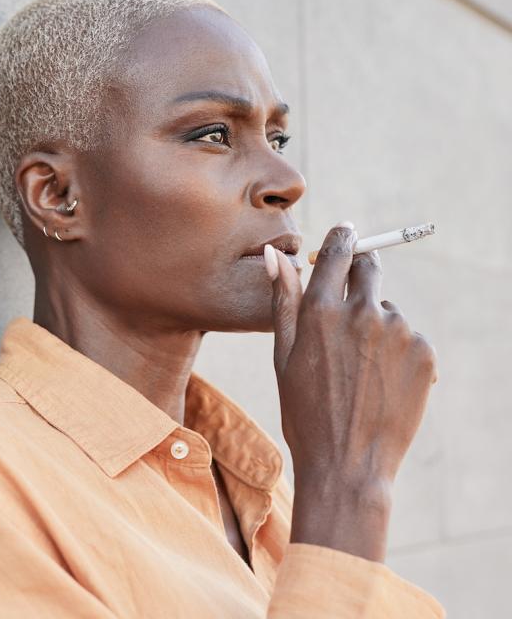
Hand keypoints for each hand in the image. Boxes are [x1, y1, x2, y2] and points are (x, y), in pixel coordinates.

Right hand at [267, 221, 437, 491]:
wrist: (347, 466)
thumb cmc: (305, 412)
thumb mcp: (283, 355)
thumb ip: (282, 299)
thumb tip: (274, 254)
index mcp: (321, 310)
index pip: (338, 251)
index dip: (343, 238)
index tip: (347, 232)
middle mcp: (361, 312)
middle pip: (370, 268)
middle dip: (361, 276)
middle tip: (349, 312)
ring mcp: (398, 332)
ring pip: (388, 310)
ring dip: (376, 326)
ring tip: (361, 370)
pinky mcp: (424, 353)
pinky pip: (410, 337)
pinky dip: (398, 352)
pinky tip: (382, 383)